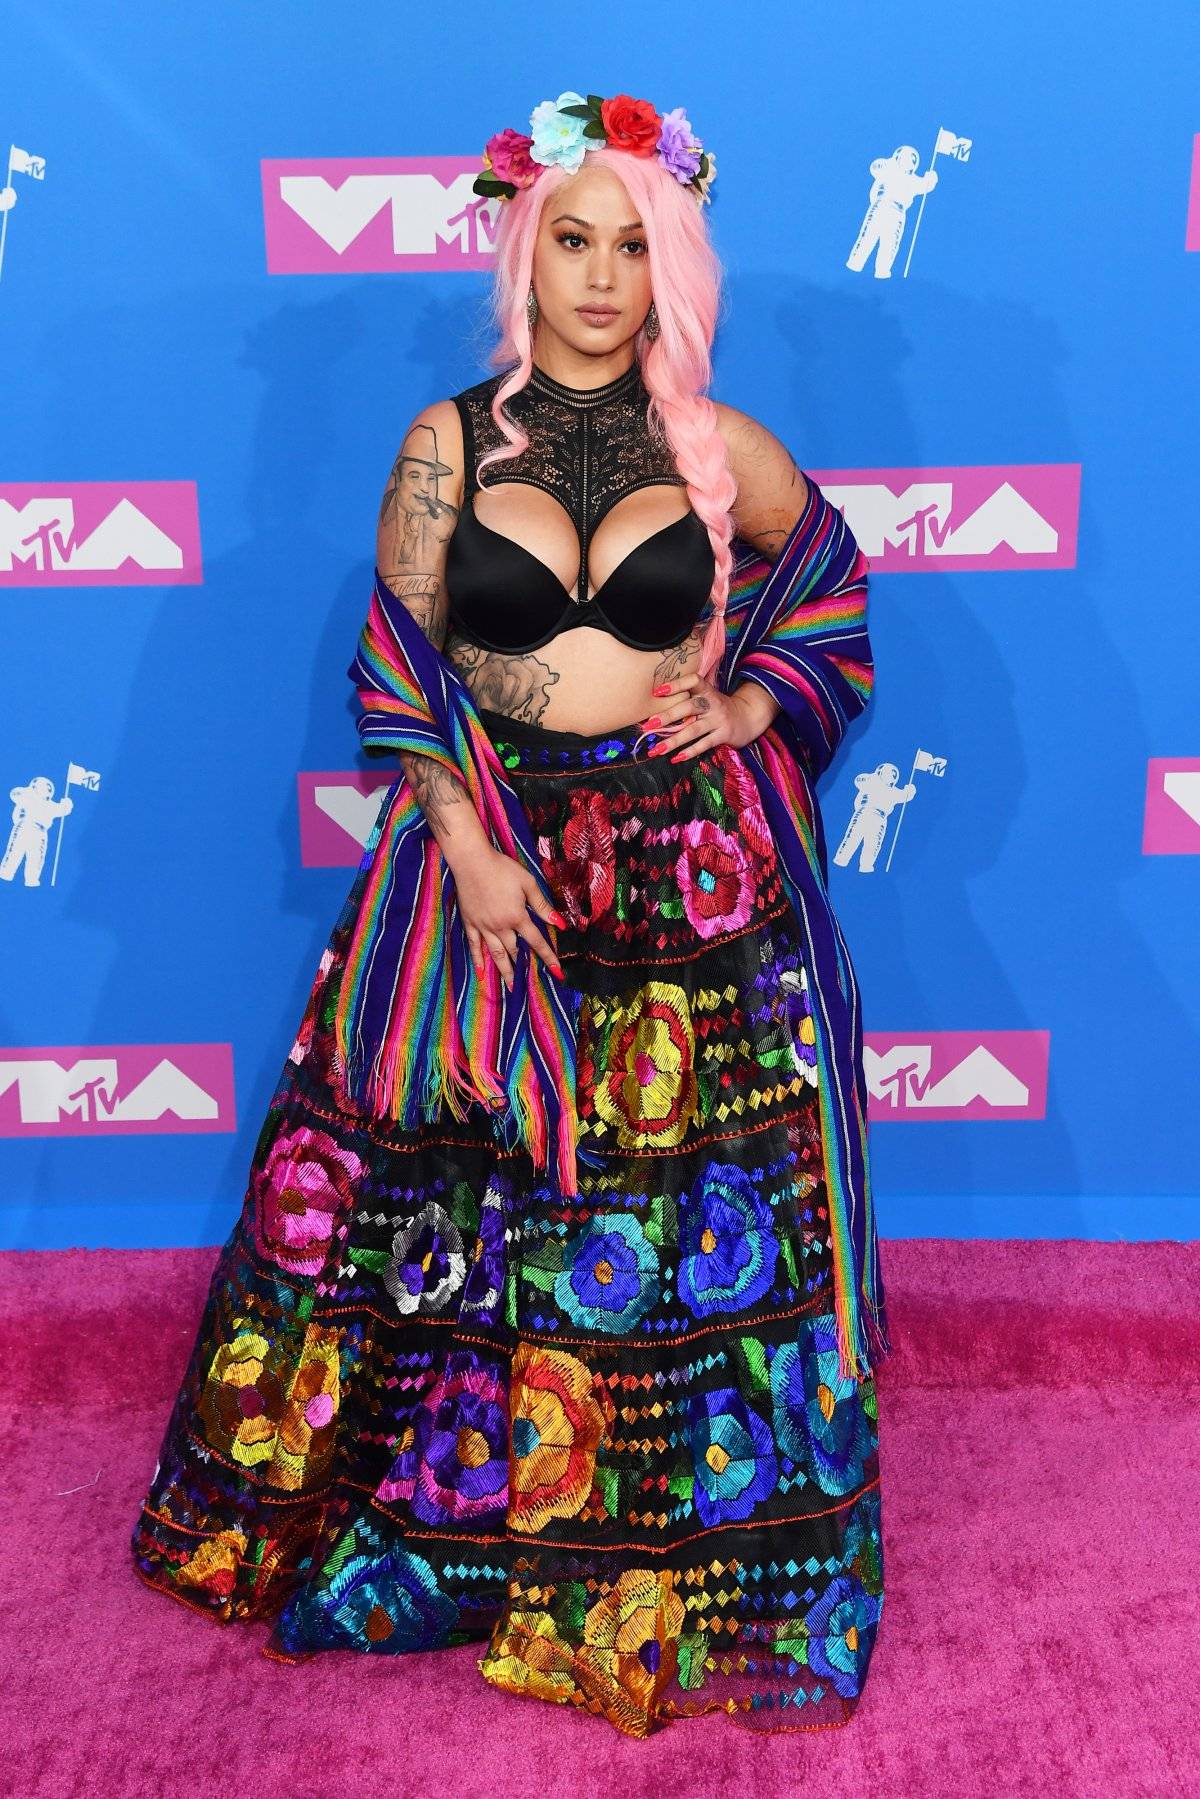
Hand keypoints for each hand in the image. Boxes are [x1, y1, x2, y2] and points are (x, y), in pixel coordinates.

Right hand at [447, 840, 565, 991]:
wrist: (472, 861)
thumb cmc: (502, 868)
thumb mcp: (528, 883)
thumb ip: (542, 905)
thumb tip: (560, 924)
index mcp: (517, 917)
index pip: (537, 941)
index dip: (548, 957)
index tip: (557, 973)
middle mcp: (501, 926)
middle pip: (514, 950)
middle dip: (523, 966)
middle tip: (529, 982)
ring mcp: (483, 926)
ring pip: (496, 952)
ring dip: (504, 970)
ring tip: (511, 986)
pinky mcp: (469, 922)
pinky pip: (474, 945)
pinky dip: (478, 960)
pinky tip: (482, 973)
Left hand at [641, 674, 777, 762]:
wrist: (749, 717)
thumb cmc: (719, 708)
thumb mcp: (708, 697)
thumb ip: (690, 699)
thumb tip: (659, 707)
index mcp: (707, 690)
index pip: (693, 681)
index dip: (676, 684)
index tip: (657, 691)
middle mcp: (713, 703)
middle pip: (688, 707)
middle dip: (667, 717)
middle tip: (648, 725)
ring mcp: (719, 719)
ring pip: (693, 730)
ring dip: (673, 741)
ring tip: (656, 749)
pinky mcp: (724, 735)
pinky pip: (704, 744)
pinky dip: (690, 752)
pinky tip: (676, 758)